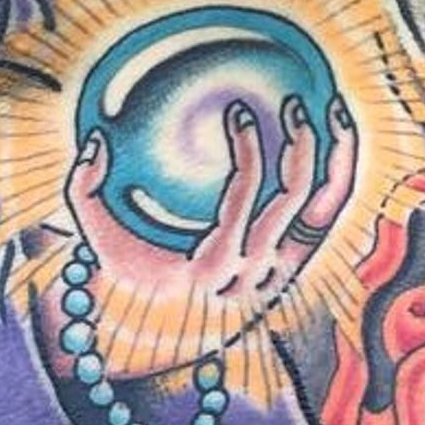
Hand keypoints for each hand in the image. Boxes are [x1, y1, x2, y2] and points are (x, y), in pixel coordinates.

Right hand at [61, 94, 357, 350]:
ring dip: (337, 160)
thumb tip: (97, 139)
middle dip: (299, 147)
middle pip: (293, 203)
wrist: (156, 320)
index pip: (242, 201)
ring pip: (325, 212)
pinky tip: (340, 136)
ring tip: (336, 111)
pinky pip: (327, 217)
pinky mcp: (294, 262)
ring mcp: (279, 270)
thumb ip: (83, 185)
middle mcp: (252, 273)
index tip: (238, 110)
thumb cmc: (127, 264)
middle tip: (294, 104)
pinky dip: (339, 177)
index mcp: (209, 267)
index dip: (248, 152)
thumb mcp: (94, 229)